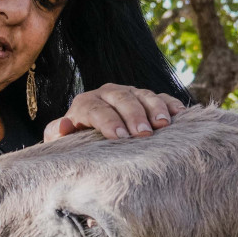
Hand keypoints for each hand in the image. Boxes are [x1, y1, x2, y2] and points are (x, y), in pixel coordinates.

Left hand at [44, 84, 185, 142]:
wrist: (90, 136)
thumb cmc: (76, 143)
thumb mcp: (62, 141)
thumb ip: (58, 133)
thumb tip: (66, 125)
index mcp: (85, 103)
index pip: (96, 108)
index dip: (108, 121)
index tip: (120, 138)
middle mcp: (107, 93)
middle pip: (122, 98)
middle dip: (134, 115)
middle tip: (144, 134)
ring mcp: (129, 93)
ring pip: (143, 94)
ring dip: (155, 108)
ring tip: (163, 125)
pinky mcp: (146, 98)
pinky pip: (161, 96)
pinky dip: (170, 104)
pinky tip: (179, 115)